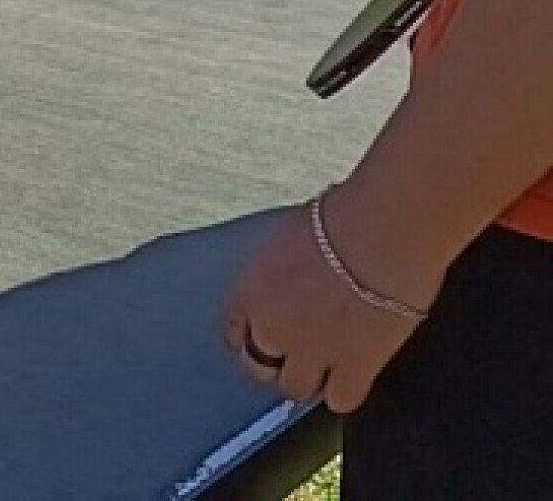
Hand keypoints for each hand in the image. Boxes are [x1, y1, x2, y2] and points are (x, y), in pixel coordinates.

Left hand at [221, 190, 438, 412]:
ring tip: (328, 369)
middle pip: (259, 368)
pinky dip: (346, 393)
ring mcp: (311, 350)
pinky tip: (355, 378)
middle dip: (277, 363)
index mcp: (251, 289)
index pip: (233, 332)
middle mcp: (272, 326)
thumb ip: (284, 264)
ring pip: (296, 389)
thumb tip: (299, 265)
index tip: (264, 338)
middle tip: (299, 356)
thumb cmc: (342, 215)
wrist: (382, 231)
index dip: (251, 337)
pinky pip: (340, 400)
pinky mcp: (354, 366)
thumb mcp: (292, 235)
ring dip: (310, 380)